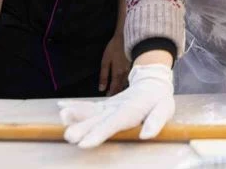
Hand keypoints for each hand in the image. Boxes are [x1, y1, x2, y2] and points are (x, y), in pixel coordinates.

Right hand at [59, 63, 173, 147]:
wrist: (151, 81)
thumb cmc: (159, 99)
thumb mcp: (164, 108)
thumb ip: (155, 121)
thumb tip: (145, 136)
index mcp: (130, 110)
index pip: (113, 123)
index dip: (98, 133)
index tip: (84, 143)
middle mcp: (116, 107)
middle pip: (97, 119)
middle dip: (82, 128)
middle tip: (69, 136)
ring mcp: (108, 106)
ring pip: (90, 111)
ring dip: (76, 115)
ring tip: (62, 117)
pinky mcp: (105, 106)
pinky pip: (89, 106)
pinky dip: (75, 107)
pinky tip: (61, 108)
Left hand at [100, 34, 129, 95]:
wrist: (127, 36)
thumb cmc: (115, 47)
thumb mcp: (105, 60)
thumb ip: (103, 75)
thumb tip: (101, 88)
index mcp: (118, 73)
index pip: (114, 88)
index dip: (111, 93)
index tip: (108, 96)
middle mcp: (126, 74)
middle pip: (121, 87)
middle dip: (117, 92)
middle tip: (112, 96)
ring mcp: (132, 70)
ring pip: (127, 83)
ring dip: (123, 88)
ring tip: (118, 91)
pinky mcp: (135, 65)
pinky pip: (132, 76)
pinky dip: (128, 81)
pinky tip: (126, 81)